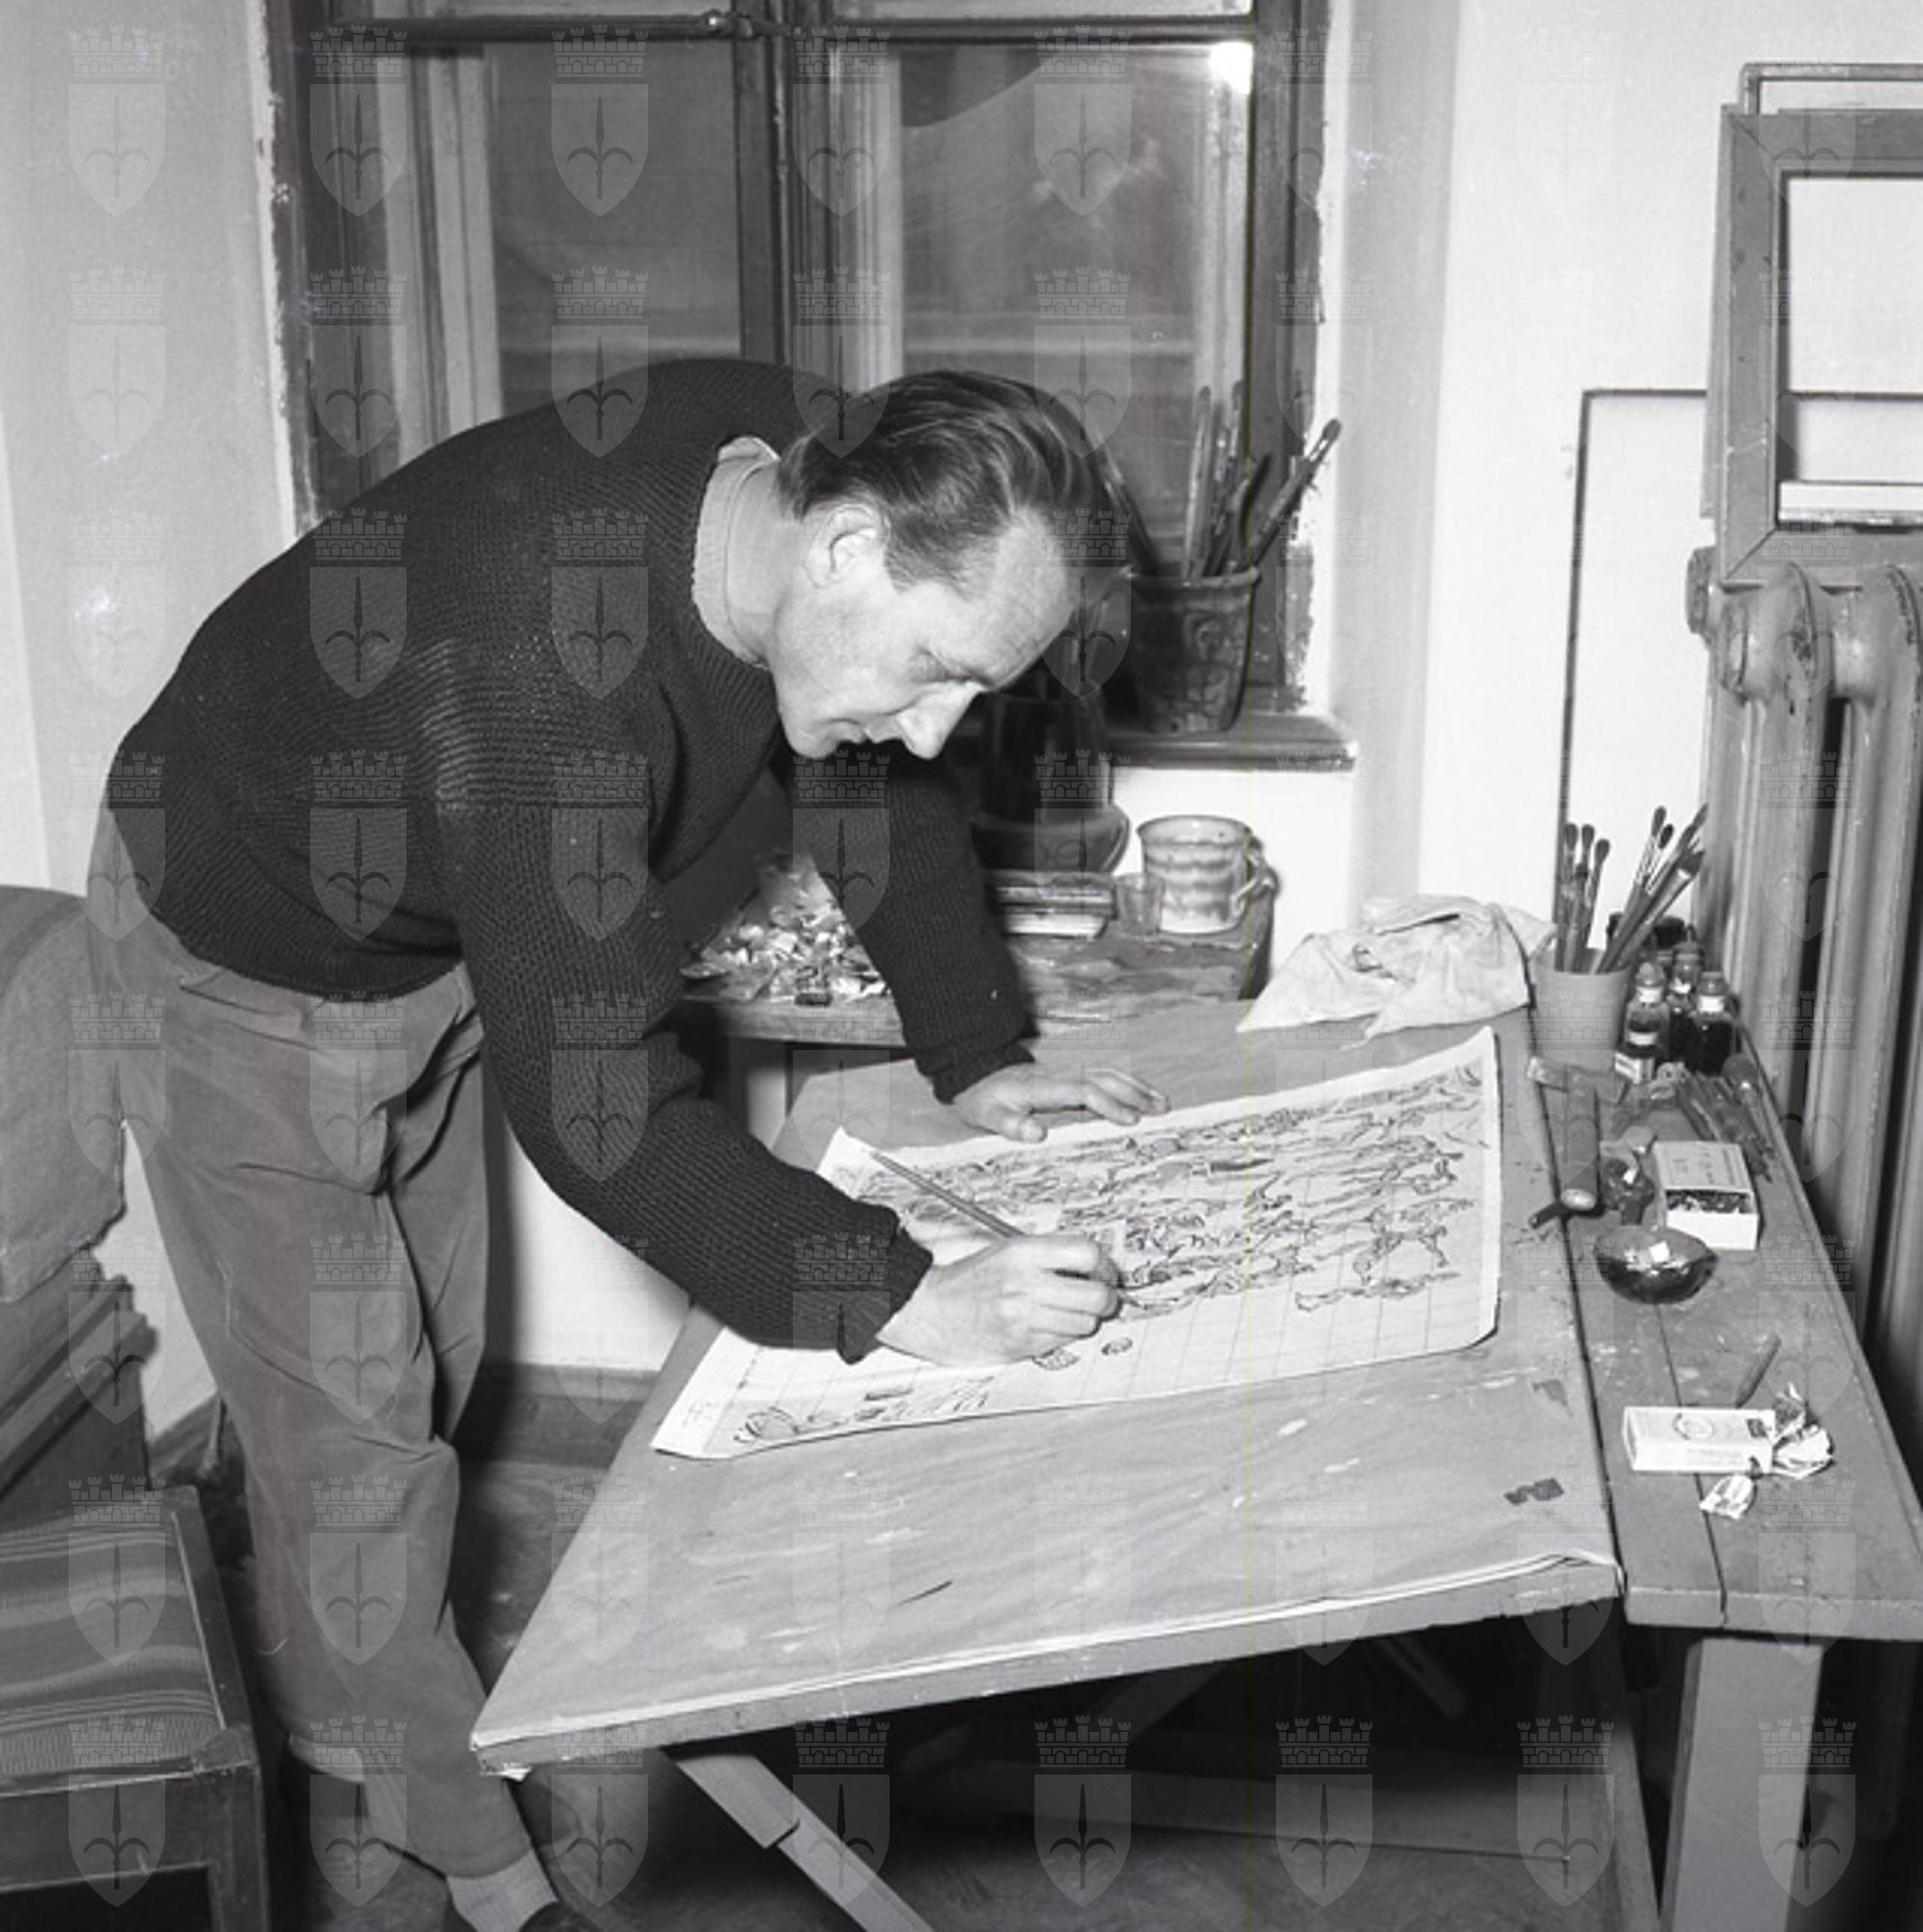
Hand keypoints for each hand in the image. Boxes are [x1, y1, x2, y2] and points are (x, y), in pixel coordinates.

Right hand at [876, 1237, 1118, 1364]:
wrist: (929, 1309)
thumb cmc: (968, 1279)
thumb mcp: (1006, 1251)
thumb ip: (1048, 1255)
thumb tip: (1093, 1265)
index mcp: (1022, 1253)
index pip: (1086, 1253)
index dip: (1104, 1264)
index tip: (1104, 1271)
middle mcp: (1025, 1285)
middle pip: (1096, 1295)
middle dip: (1106, 1297)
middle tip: (1101, 1296)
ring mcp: (1024, 1318)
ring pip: (1085, 1323)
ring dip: (1083, 1318)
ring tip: (1067, 1310)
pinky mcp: (1021, 1345)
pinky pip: (1063, 1341)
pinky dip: (1062, 1333)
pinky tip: (1045, 1324)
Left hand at [950, 1064, 1168, 1143]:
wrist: (976, 1074)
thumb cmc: (984, 1099)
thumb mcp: (987, 1116)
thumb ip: (1010, 1125)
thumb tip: (1036, 1134)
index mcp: (1042, 1087)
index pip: (1083, 1091)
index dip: (1109, 1104)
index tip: (1131, 1120)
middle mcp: (1059, 1075)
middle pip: (1103, 1078)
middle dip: (1135, 1093)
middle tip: (1161, 1110)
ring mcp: (1065, 1072)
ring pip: (1107, 1073)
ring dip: (1136, 1086)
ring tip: (1162, 1102)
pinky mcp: (1068, 1074)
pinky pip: (1102, 1074)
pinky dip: (1126, 1081)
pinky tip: (1140, 1092)